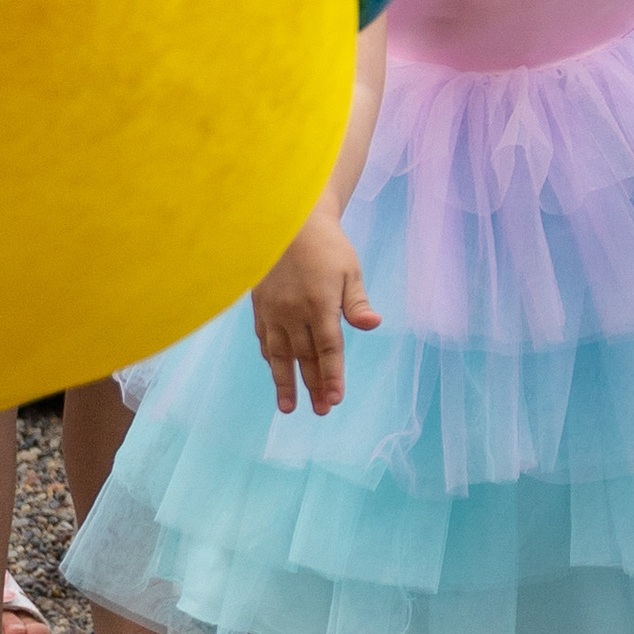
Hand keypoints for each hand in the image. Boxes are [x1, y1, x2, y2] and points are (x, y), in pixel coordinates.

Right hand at [250, 204, 378, 414]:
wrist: (289, 222)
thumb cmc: (328, 246)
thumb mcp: (350, 270)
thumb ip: (357, 303)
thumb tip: (373, 326)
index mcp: (319, 305)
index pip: (328, 349)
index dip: (332, 376)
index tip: (336, 400)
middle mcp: (293, 313)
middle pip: (305, 357)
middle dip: (313, 387)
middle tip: (321, 411)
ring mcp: (273, 311)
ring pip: (279, 354)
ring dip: (285, 382)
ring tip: (288, 407)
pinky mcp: (259, 306)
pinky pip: (264, 339)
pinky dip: (270, 359)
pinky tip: (276, 371)